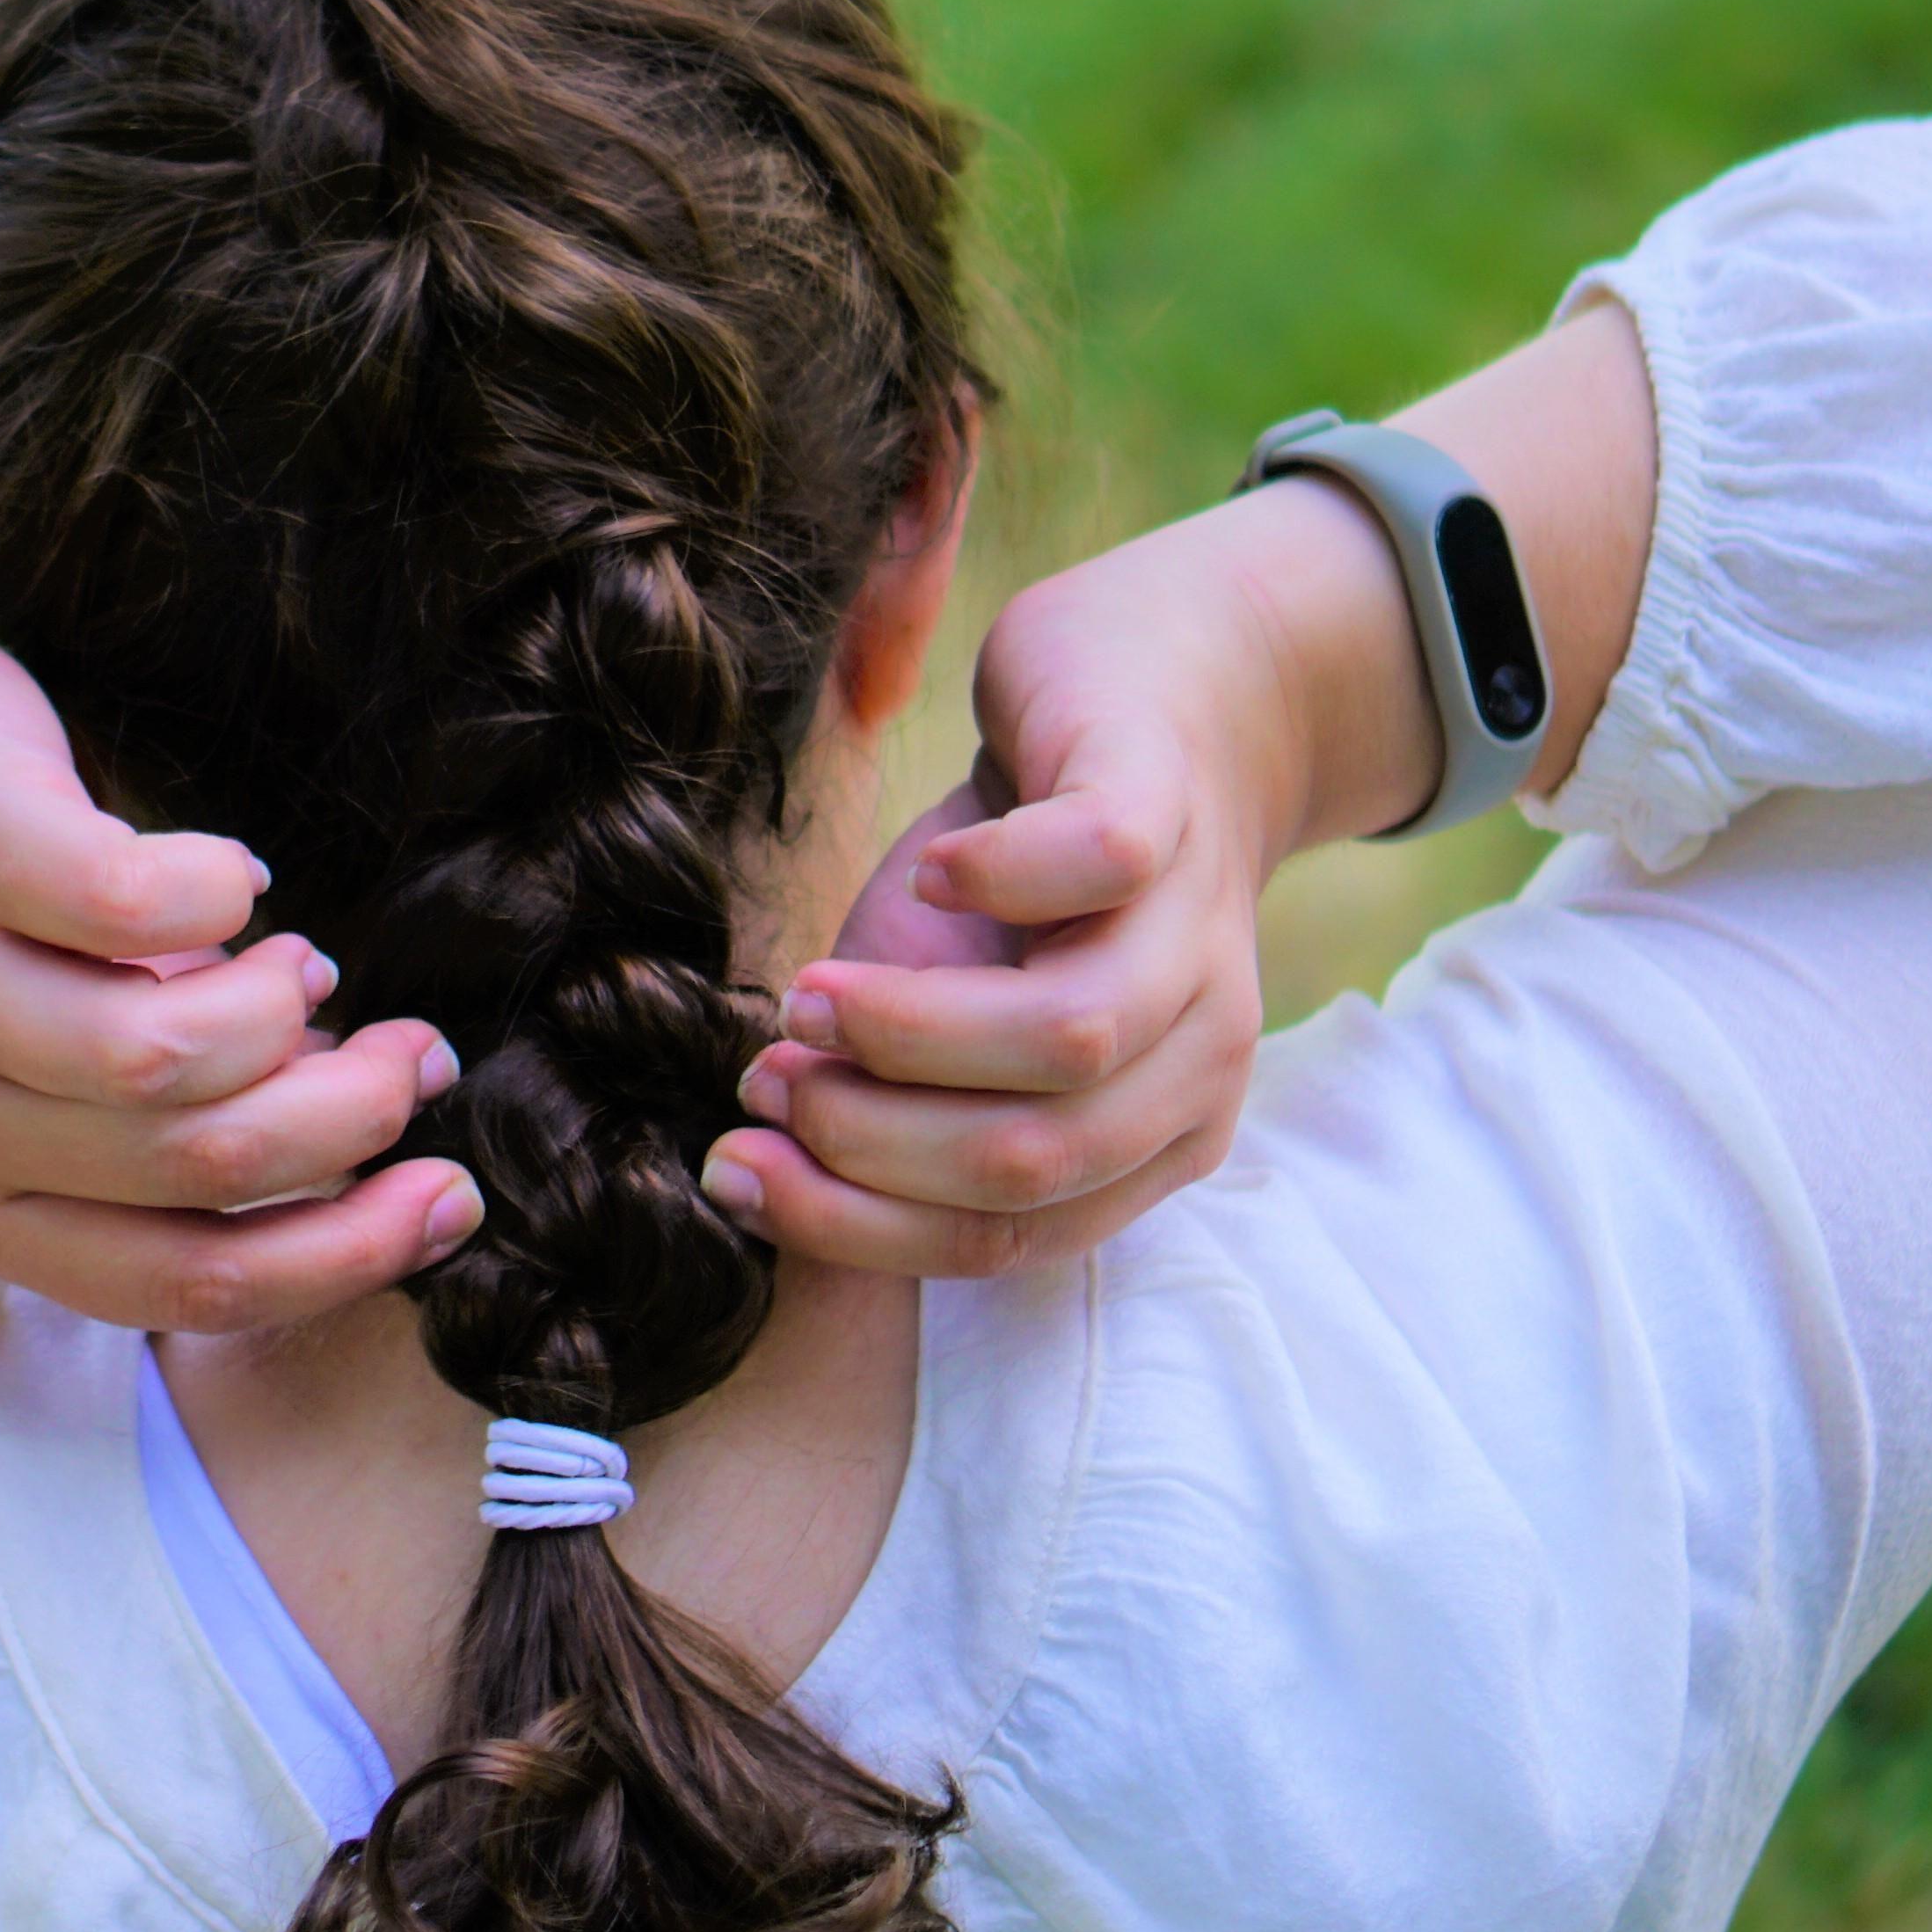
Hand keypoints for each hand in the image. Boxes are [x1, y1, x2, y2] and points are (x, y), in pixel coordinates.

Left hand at [0, 615, 477, 1329]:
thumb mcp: (55, 1088)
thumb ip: (179, 1137)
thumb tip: (378, 1141)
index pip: (198, 1281)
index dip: (351, 1250)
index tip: (452, 1193)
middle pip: (204, 1165)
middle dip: (353, 1115)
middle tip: (411, 1055)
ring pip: (163, 1059)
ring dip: (282, 1012)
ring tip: (304, 966)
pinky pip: (131, 907)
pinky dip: (220, 892)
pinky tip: (231, 879)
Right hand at [705, 517, 1319, 1275]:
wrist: (1159, 691)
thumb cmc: (1026, 882)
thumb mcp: (952, 1014)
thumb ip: (890, 1108)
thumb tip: (752, 1178)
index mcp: (1151, 1139)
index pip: (1002, 1239)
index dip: (848, 1221)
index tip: (731, 1169)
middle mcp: (1201, 1058)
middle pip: (1030, 1164)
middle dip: (863, 1138)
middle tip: (764, 1073)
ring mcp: (1200, 929)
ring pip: (1072, 1042)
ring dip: (906, 1032)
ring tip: (808, 994)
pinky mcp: (1170, 800)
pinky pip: (1099, 864)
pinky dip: (993, 879)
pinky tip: (931, 872)